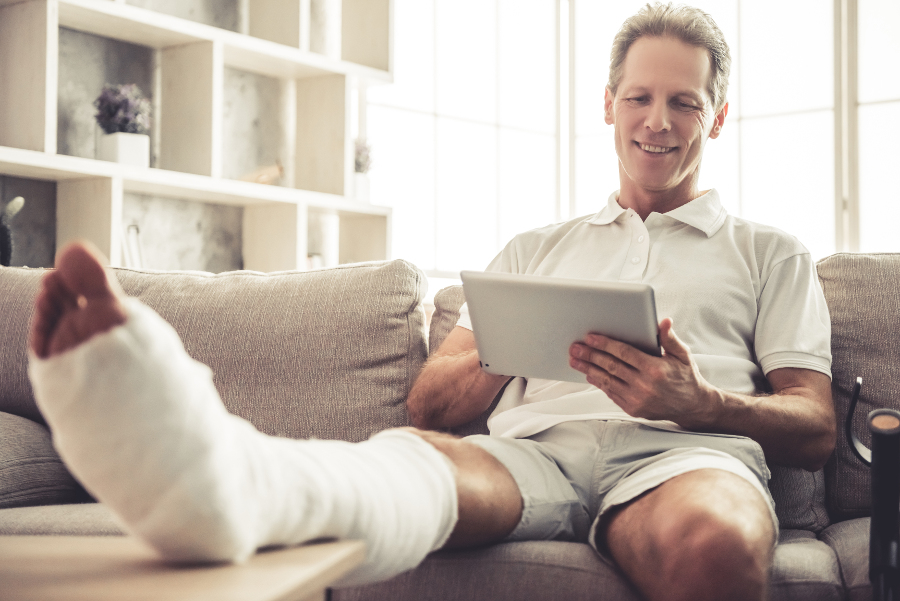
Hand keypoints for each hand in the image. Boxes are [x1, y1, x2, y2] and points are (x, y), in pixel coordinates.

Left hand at [568, 318, 719, 426]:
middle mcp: (645, 385)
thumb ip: (670, 338)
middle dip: (590, 356)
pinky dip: (599, 383)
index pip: (624, 353)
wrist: (693, 406)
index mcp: (656, 369)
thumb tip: (663, 321)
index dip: (605, 344)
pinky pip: (612, 393)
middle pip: (611, 366)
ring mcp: (638, 399)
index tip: (590, 337)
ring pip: (607, 381)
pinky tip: (589, 374)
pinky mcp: (634, 409)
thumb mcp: (683, 355)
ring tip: (575, 360)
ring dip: (589, 370)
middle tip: (575, 347)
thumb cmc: (686, 376)